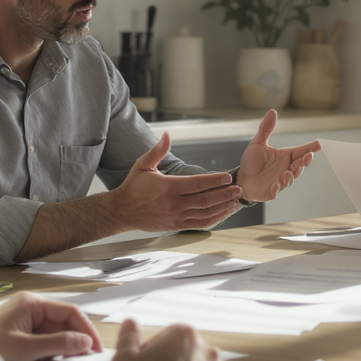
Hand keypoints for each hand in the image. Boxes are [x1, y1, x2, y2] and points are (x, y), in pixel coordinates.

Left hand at [0, 291, 103, 360]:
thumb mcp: (26, 348)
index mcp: (32, 303)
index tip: (96, 348)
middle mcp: (30, 308)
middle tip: (88, 359)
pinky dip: (52, 352)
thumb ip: (58, 344)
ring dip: (64, 347)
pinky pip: (44, 342)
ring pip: (55, 334)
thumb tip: (85, 342)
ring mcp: (24, 322)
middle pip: (64, 323)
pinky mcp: (19, 336)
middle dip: (76, 340)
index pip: (70, 312)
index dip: (86, 329)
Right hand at [111, 133, 241, 230]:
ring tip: (235, 201)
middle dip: (224, 194)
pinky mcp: (176, 225)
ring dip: (222, 207)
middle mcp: (174, 203)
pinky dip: (213, 219)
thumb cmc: (133, 187)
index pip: (197, 183)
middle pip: (205, 199)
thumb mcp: (143, 165)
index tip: (227, 177)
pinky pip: (199, 224)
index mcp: (168, 187)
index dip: (214, 180)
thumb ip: (158, 150)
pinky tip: (223, 213)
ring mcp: (176, 216)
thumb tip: (167, 134)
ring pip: (205, 213)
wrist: (122, 211)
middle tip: (238, 189)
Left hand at [237, 110, 319, 201]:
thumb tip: (273, 111)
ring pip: (290, 179)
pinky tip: (275, 185)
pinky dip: (276, 189)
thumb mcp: (258, 143)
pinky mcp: (270, 192)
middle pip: (299, 166)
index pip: (300, 151)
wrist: (241, 178)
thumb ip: (266, 128)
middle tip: (307, 157)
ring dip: (291, 176)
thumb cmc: (252, 161)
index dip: (310, 148)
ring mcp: (279, 182)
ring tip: (289, 171)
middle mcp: (285, 169)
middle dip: (304, 162)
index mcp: (285, 157)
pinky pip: (275, 191)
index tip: (319, 144)